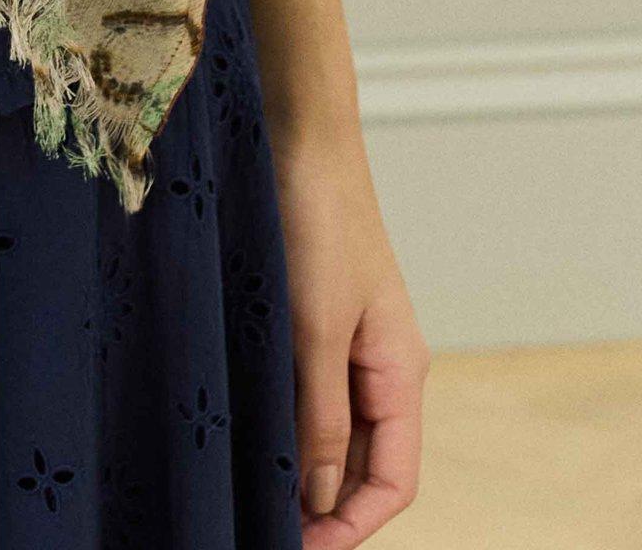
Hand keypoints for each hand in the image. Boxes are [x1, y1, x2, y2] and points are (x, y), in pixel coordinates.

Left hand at [272, 123, 428, 540]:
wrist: (296, 132)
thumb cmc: (316, 219)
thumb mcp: (316, 327)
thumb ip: (320, 415)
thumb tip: (319, 499)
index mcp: (400, 371)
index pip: (394, 481)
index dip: (353, 526)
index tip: (300, 549)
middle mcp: (379, 363)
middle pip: (362, 463)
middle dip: (321, 505)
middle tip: (260, 528)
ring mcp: (345, 339)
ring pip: (329, 428)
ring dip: (297, 464)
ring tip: (244, 491)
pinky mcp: (309, 314)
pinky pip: (304, 388)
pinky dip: (280, 418)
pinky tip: (241, 429)